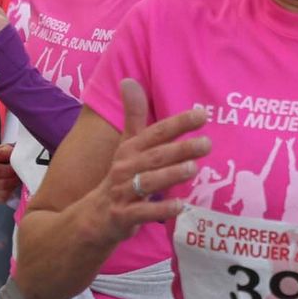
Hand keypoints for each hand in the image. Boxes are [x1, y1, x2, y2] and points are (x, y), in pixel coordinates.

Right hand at [67, 79, 210, 247]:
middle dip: (180, 149)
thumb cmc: (118, 179)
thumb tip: (129, 80)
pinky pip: (142, 212)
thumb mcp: (125, 147)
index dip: (177, 123)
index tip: (202, 115)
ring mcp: (122, 193)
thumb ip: (133, 116)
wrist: (91, 218)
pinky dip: (160, 209)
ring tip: (193, 169)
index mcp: (129, 149)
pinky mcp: (122, 217)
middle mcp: (125, 168)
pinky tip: (180, 206)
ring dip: (170, 175)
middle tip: (206, 144)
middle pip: (154, 156)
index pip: (155, 133)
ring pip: (147, 182)